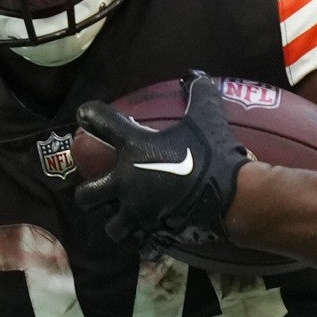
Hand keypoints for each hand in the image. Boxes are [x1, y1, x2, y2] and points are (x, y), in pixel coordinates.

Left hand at [75, 70, 251, 246]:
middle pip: (87, 194)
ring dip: (113, 219)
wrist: (231, 196)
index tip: (85, 114)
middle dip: (89, 191)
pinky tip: (149, 231)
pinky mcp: (153, 233)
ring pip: (109, 225)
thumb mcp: (206, 117)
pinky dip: (142, 238)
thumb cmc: (213, 154)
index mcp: (133, 148)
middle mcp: (125, 182)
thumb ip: (199, 93)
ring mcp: (137, 212)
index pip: (99, 123)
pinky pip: (139, 241)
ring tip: (122, 214)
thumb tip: (195, 74)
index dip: (89, 115)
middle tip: (99, 186)